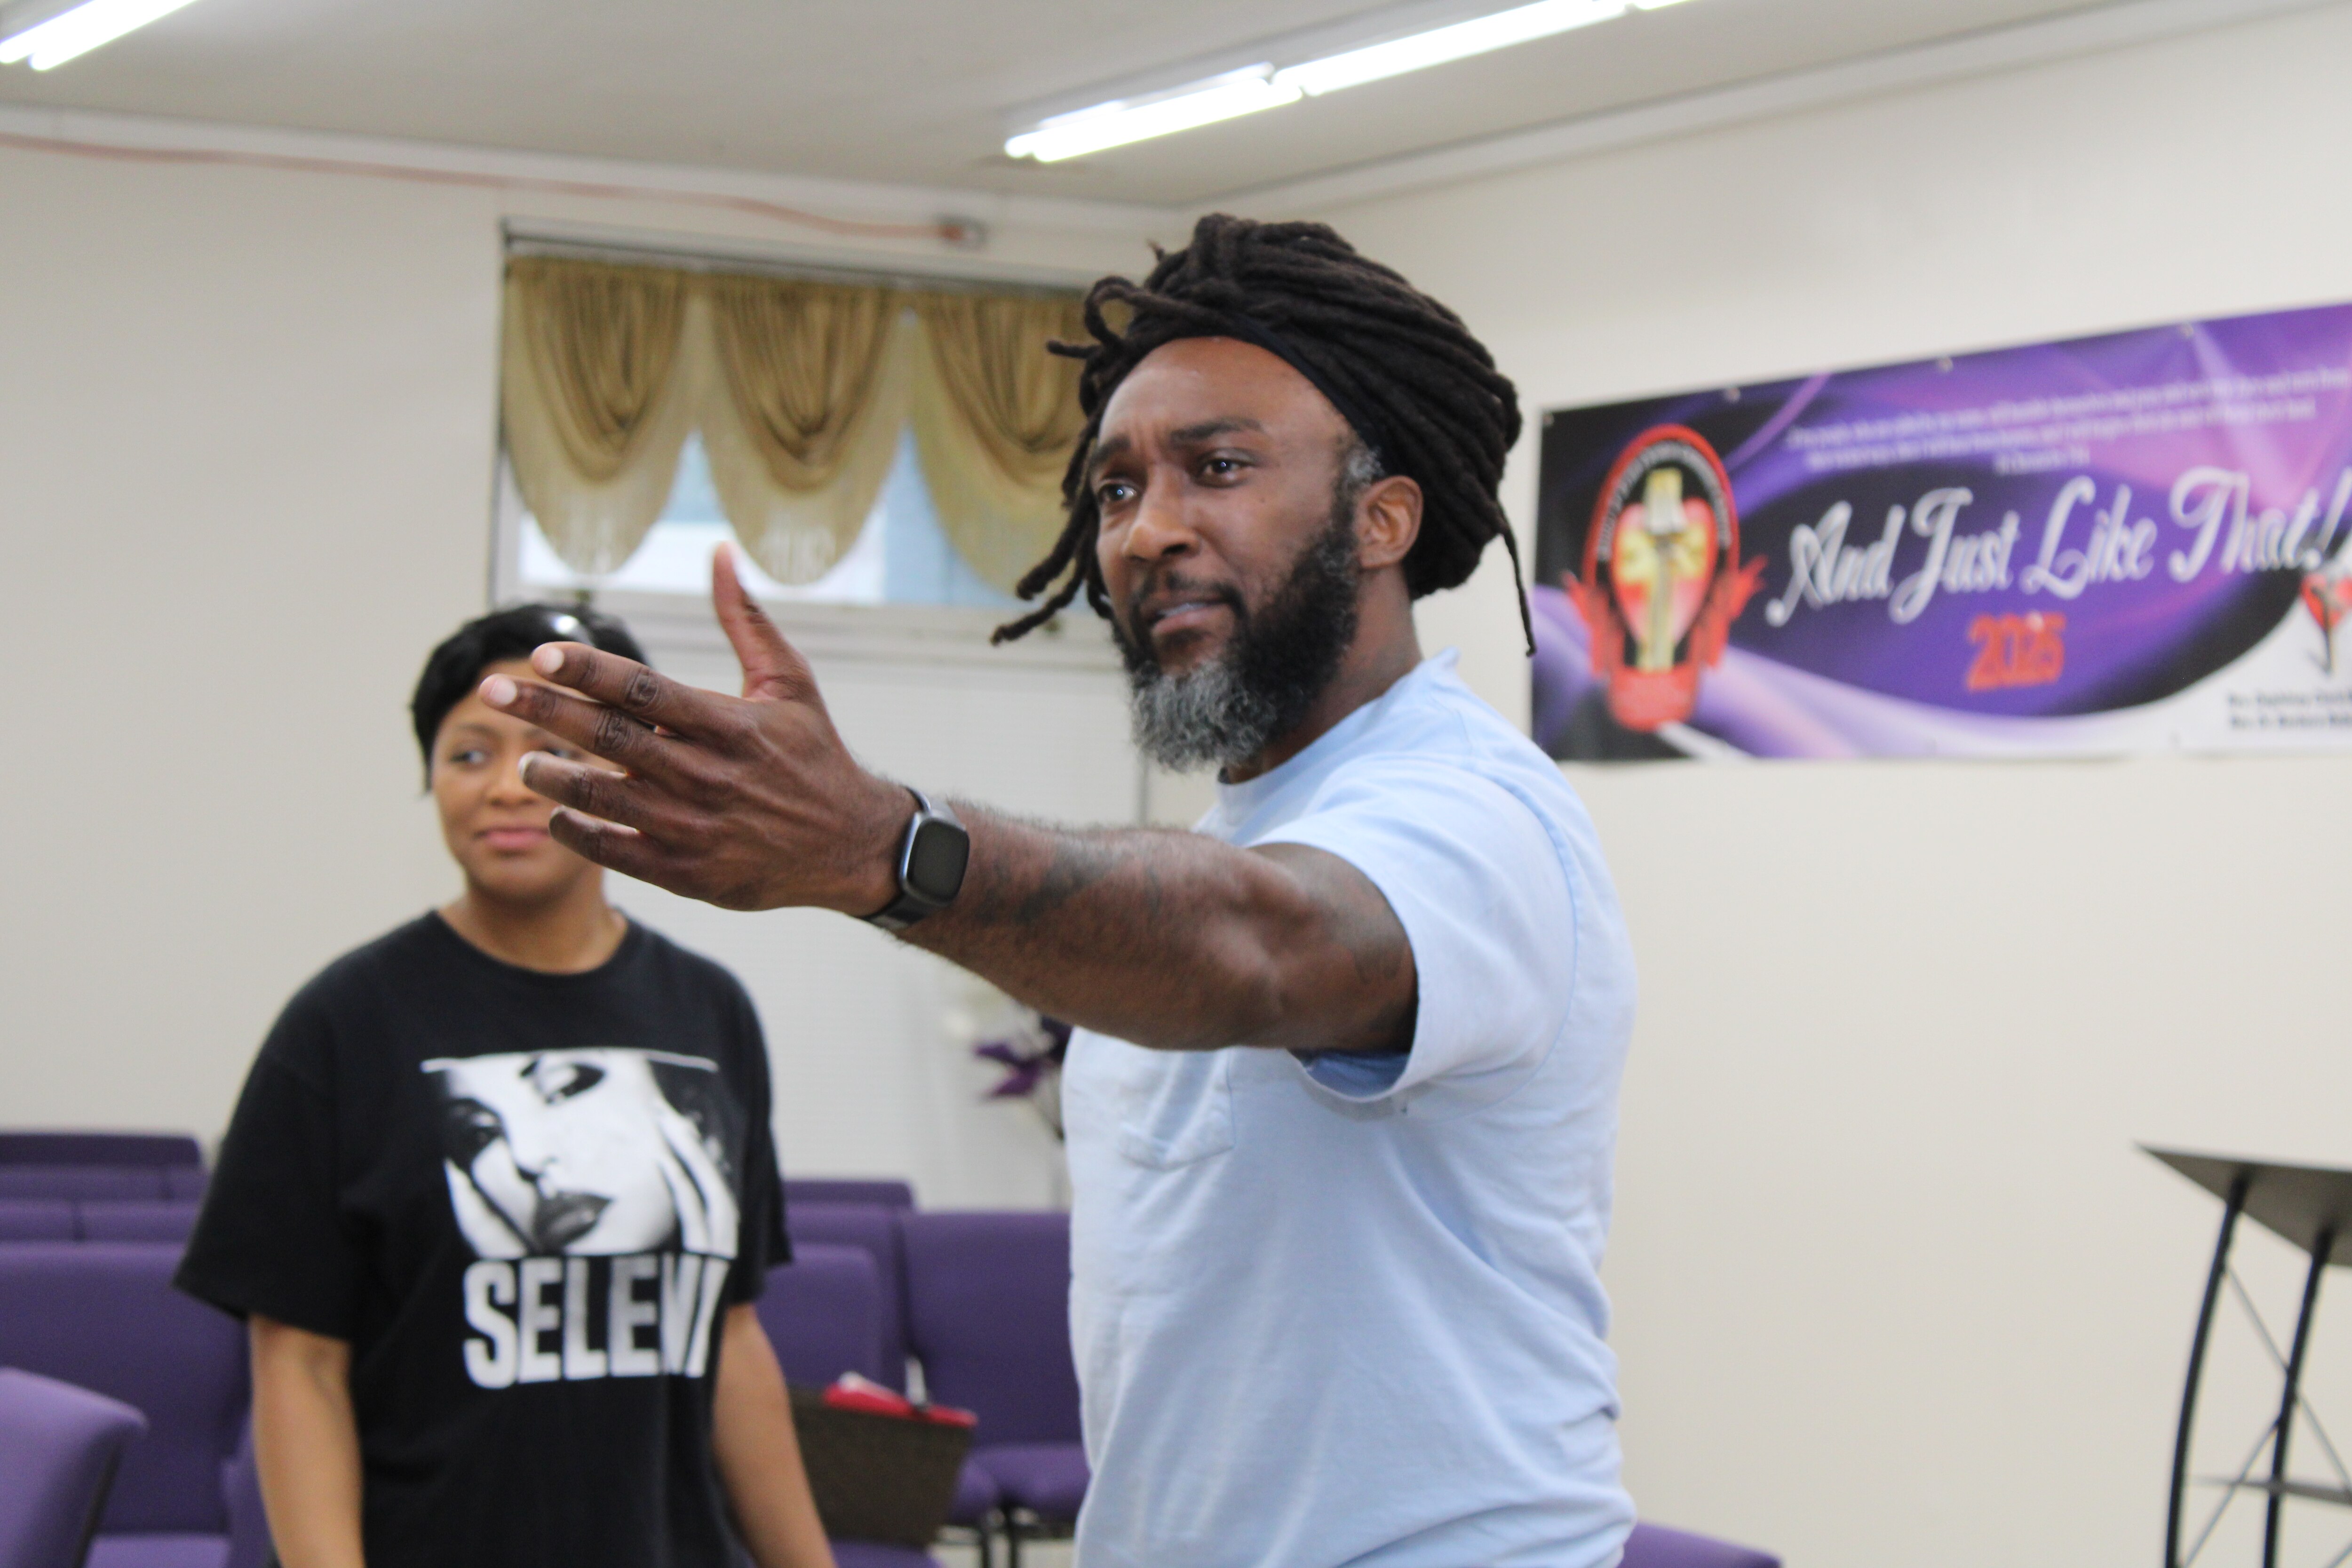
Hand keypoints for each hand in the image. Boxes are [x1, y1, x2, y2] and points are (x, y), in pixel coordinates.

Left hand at [482, 548, 909, 913]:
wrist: (851, 846)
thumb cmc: (813, 755)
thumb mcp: (789, 683)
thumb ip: (746, 619)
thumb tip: (719, 553)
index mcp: (730, 725)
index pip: (643, 690)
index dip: (588, 670)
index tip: (542, 653)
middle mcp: (708, 775)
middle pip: (609, 737)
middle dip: (543, 710)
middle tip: (493, 688)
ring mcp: (696, 829)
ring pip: (603, 795)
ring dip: (552, 775)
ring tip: (524, 759)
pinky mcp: (690, 874)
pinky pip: (615, 851)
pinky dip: (578, 831)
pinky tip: (560, 813)